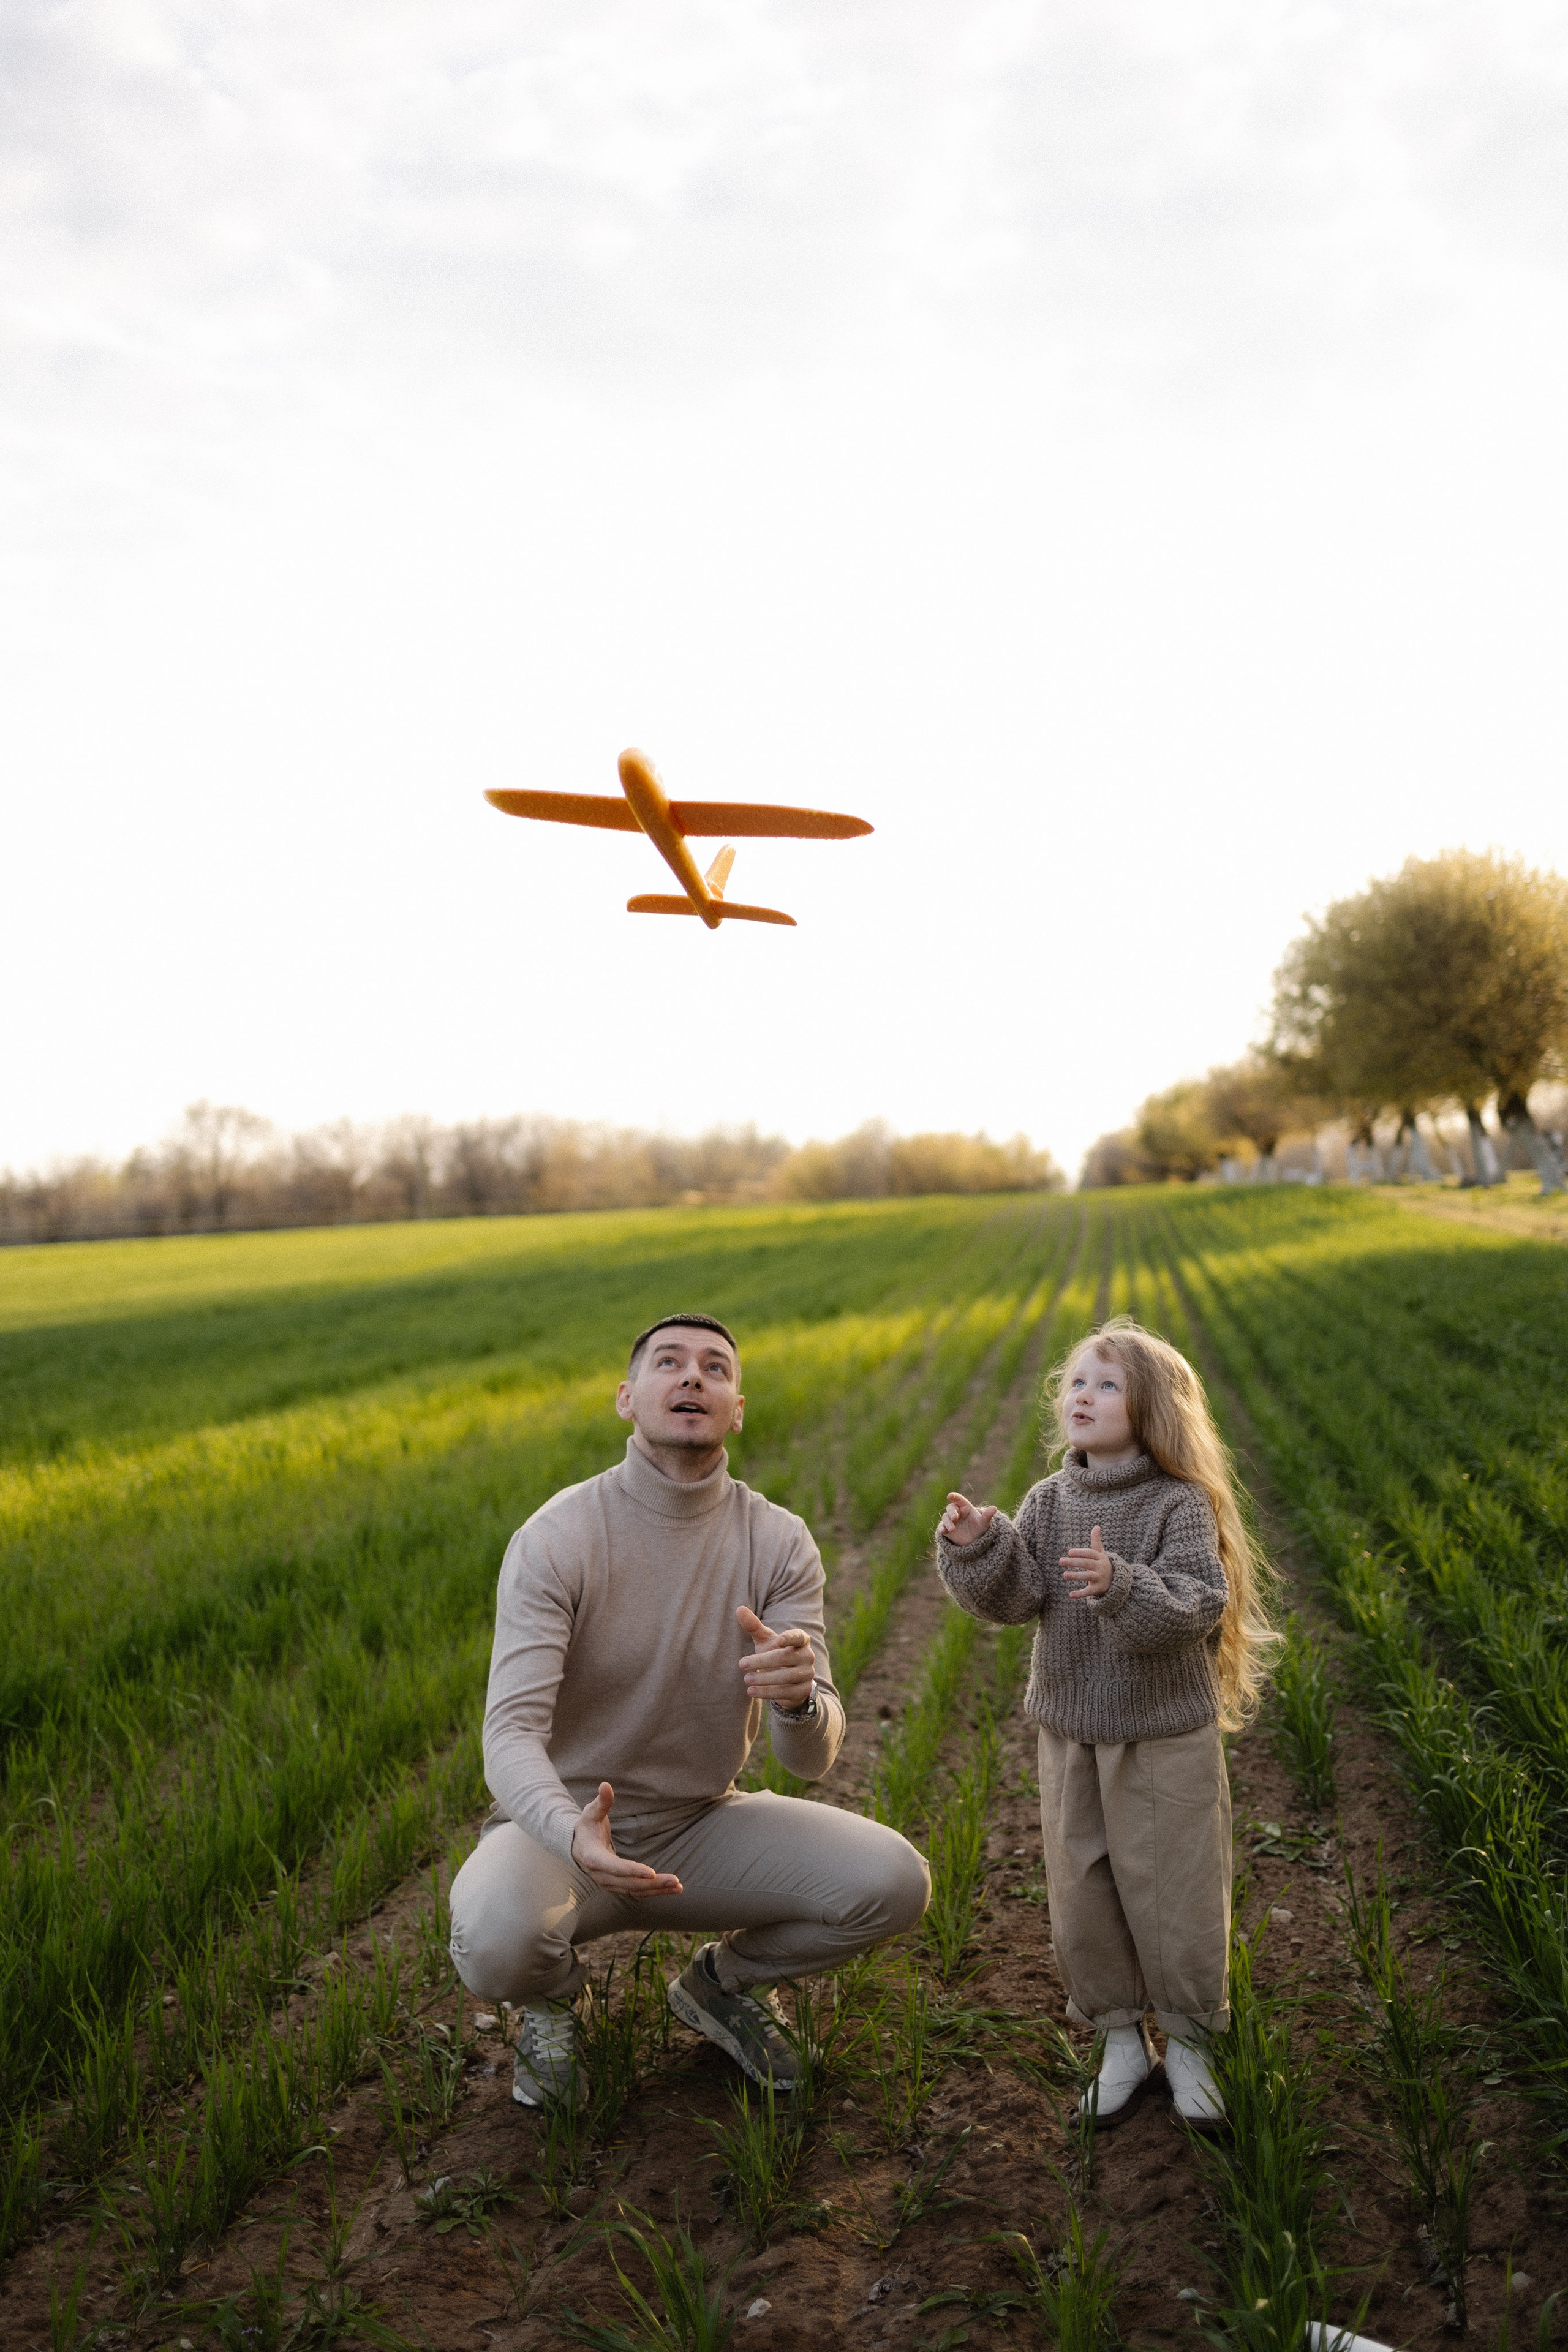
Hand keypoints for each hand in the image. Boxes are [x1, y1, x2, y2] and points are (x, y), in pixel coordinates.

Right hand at [570, 1781, 682, 1898]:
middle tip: (675, 1881)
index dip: (633, 1871)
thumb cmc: (586, 1826)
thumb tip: (606, 1785)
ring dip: (657, 1890)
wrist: (577, 1846)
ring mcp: (609, 1884)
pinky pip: (637, 1892)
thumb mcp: (591, 1812)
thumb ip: (601, 1801)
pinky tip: (671, 1889)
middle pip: (629, 1884)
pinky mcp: (617, 1886)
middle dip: (653, 1883)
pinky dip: (654, 1891)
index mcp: (593, 1858)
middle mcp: (601, 1876)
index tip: (652, 1873)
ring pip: (635, 1891)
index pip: (614, 1867)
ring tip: (678, 1887)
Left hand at [736, 1605, 816, 1710]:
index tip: (778, 1640)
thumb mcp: (765, 1640)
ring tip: (746, 1679)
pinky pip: (786, 1692)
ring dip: (764, 1679)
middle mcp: (808, 1656)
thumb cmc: (775, 1653)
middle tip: (741, 1664)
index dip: (790, 1638)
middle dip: (762, 1661)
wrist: (788, 1681)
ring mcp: (808, 1674)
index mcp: (801, 1640)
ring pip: (786, 1677)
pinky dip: (767, 1692)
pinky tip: (752, 1692)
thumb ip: (754, 1626)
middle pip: (785, 1657)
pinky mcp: (803, 1691)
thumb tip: (739, 1608)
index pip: (798, 1637)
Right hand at [938, 1491, 997, 1548]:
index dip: (954, 1496)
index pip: (958, 1499)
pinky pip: (941, 1526)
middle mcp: (956, 1512)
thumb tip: (994, 1508)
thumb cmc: (979, 1529)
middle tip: (955, 1517)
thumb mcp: (984, 1523)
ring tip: (953, 1529)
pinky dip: (941, 1528)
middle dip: (952, 1512)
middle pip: (951, 1508)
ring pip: (945, 1517)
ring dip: (948, 1522)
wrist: (974, 1542)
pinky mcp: (946, 1529)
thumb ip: (987, 1515)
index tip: (950, 1496)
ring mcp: (950, 1520)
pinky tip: (943, 1531)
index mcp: (965, 1506)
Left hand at [1060, 1525, 1113, 1600]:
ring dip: (1076, 1575)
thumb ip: (1096, 1541)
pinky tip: (1070, 1595)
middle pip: (1087, 1563)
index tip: (1069, 1552)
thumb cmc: (1103, 1564)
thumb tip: (1096, 1526)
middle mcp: (1101, 1567)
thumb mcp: (1101, 1553)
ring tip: (1064, 1575)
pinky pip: (1089, 1591)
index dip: (1080, 1552)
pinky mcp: (1098, 1589)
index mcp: (1100, 1558)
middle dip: (1074, 1562)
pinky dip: (1080, 1594)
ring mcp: (1100, 1578)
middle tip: (1061, 1561)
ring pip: (1087, 1576)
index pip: (1090, 1554)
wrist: (1117, 1581)